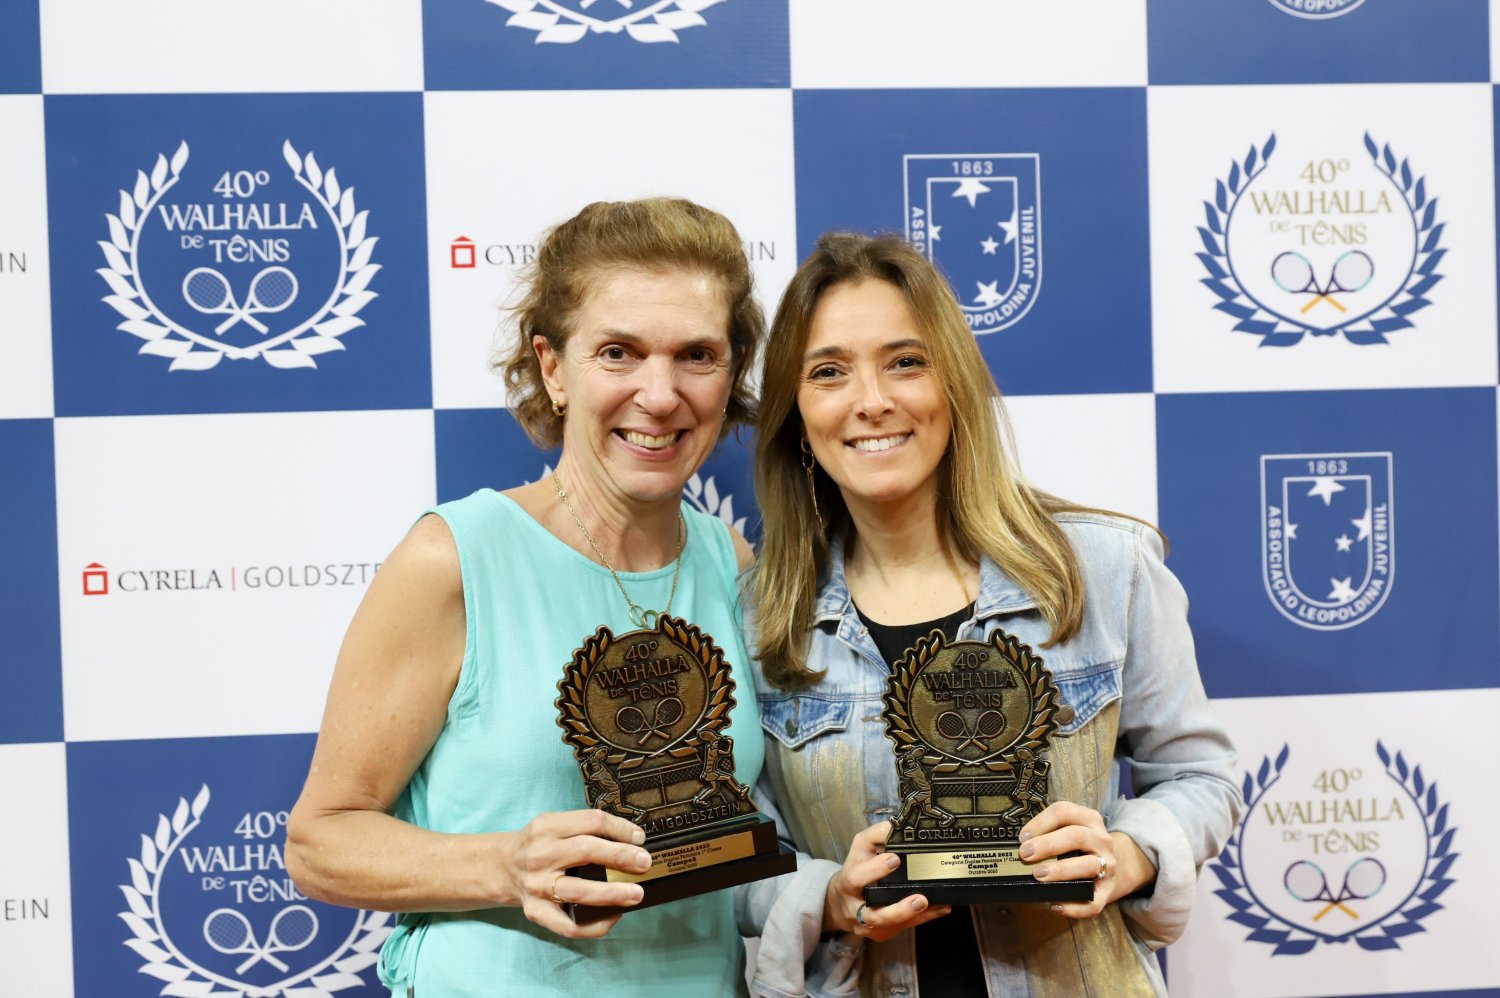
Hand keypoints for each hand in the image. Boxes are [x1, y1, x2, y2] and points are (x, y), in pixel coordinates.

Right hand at [498, 809, 651, 938]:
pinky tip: (614, 916)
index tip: (640, 838)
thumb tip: (632, 840)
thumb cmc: (538, 845)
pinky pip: (568, 925)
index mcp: (547, 827)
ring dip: (612, 893)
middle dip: (621, 857)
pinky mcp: (536, 911)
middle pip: (586, 851)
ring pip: (578, 891)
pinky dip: (594, 925)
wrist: (502, 867)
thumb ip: (585, 828)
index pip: (591, 821)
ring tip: (636, 894)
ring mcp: (537, 885)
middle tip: (645, 863)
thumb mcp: (554, 825)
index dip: (620, 828)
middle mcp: (540, 854)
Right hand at [822, 821, 952, 941]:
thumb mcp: (860, 847)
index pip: (857, 878)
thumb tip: (897, 825)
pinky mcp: (881, 934)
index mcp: (848, 883)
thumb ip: (876, 835)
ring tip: (935, 905)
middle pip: (874, 916)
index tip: (895, 859)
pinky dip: (923, 918)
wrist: (839, 902)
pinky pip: (904, 928)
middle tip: (921, 899)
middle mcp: (855, 910)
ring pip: (893, 926)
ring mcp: (869, 926)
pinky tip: (940, 908)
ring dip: (914, 917)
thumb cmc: (855, 869)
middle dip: (899, 909)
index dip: (875, 871)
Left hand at [1018, 802, 1154, 918]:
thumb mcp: (1071, 830)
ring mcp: (1108, 866)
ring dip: (1060, 870)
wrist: (1116, 866)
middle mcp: (1101, 840)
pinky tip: (1055, 904)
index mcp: (1089, 820)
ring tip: (1038, 875)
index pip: (1064, 812)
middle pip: (1076, 836)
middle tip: (1026, 854)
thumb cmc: (1083, 847)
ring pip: (1088, 865)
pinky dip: (1073, 906)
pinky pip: (1093, 901)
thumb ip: (1050, 833)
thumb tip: (1020, 846)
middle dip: (1047, 845)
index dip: (1040, 823)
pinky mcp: (1107, 891)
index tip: (1023, 836)